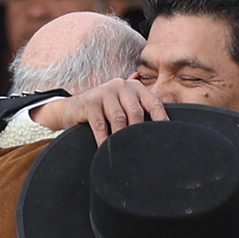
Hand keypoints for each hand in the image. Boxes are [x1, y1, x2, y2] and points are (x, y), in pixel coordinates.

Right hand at [30, 79, 168, 144]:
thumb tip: (158, 133)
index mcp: (135, 87)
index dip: (161, 120)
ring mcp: (105, 92)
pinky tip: (106, 149)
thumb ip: (139, 112)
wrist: (73, 108)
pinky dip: (104, 140)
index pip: (153, 103)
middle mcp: (122, 86)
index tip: (166, 135)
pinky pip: (100, 126)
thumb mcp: (123, 106)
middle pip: (136, 112)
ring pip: (119, 119)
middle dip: (138, 132)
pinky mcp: (90, 103)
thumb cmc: (104, 111)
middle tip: (142, 149)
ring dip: (122, 138)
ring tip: (125, 151)